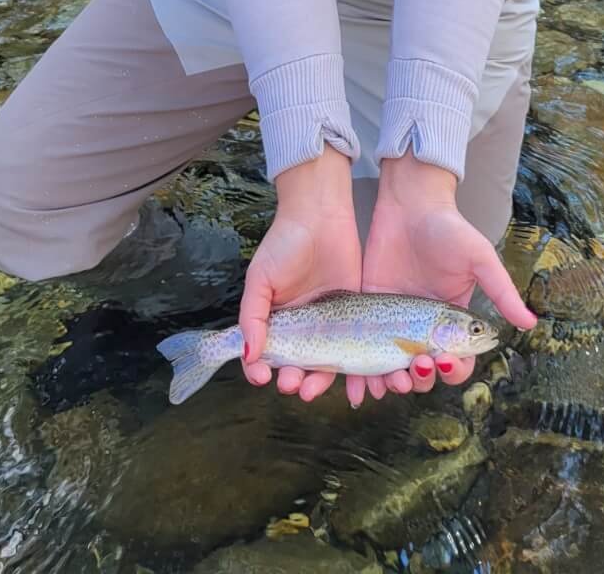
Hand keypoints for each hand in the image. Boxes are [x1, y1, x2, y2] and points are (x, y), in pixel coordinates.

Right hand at [238, 144, 362, 402]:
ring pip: (325, 362)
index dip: (261, 369)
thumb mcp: (261, 278)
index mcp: (277, 320)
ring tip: (313, 390)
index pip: (266, 355)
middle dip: (293, 380)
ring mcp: (330, 323)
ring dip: (318, 381)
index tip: (263, 376)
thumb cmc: (284, 243)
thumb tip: (247, 354)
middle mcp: (303, 327)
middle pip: (297, 364)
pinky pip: (354, 347)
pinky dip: (354, 368)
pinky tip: (350, 381)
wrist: (321, 214)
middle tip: (292, 385)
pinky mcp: (355, 315)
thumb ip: (253, 316)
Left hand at [353, 150, 535, 405]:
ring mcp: (395, 322)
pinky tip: (360, 384)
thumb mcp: (479, 258)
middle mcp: (424, 328)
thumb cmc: (449, 229)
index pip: (458, 361)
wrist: (408, 204)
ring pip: (395, 370)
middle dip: (422, 381)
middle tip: (415, 369)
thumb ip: (501, 291)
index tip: (445, 361)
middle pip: (426, 373)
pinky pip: (366, 352)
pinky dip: (363, 375)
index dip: (454, 369)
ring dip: (394, 385)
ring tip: (390, 381)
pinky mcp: (369, 312)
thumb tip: (531, 323)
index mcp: (453, 321)